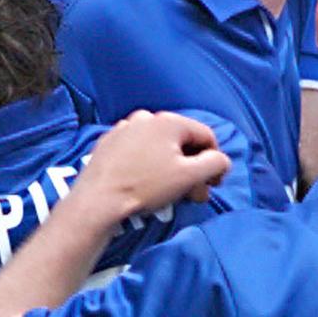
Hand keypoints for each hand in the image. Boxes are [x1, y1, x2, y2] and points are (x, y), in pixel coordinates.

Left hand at [77, 110, 230, 220]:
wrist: (96, 201)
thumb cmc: (145, 186)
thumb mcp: (188, 177)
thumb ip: (214, 164)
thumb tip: (221, 160)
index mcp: (169, 121)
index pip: (206, 137)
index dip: (215, 162)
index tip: (212, 185)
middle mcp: (146, 117)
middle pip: (181, 142)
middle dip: (192, 170)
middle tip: (193, 195)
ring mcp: (124, 128)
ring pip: (159, 147)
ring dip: (171, 168)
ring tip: (169, 193)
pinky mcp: (107, 143)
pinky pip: (137, 151)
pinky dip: (147, 165)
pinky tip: (144, 184)